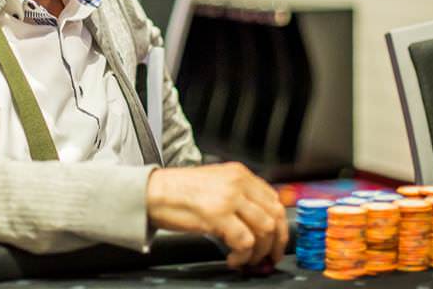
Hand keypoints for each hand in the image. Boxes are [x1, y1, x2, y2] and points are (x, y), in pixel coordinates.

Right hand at [146, 162, 287, 268]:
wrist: (152, 192)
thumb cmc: (178, 191)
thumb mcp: (215, 184)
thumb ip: (239, 197)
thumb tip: (259, 224)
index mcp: (239, 173)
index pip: (274, 199)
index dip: (280, 225)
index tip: (277, 242)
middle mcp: (238, 182)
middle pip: (275, 215)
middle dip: (276, 242)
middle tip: (268, 257)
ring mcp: (228, 197)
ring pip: (265, 229)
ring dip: (258, 252)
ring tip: (245, 259)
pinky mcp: (217, 215)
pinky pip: (245, 242)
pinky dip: (243, 256)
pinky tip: (233, 259)